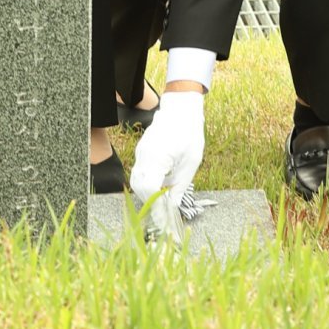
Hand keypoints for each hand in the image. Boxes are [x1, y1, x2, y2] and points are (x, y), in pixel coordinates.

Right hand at [130, 92, 204, 210]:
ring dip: (149, 193)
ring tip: (164, 202)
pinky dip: (148, 183)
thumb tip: (173, 206)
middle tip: (164, 215)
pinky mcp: (143, 151)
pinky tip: (162, 187)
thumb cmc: (189, 132)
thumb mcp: (191, 161)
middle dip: (150, 202)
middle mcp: (144, 155)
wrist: (181, 108)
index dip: (155, 206)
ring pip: (137, 180)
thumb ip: (181, 185)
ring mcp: (141, 152)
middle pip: (139, 186)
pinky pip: (141, 172)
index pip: (149, 188)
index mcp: (157, 157)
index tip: (165, 219)